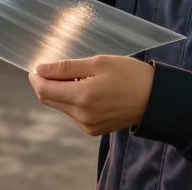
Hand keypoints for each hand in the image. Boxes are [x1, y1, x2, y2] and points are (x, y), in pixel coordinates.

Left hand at [28, 55, 153, 135]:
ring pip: (60, 106)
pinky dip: (71, 99)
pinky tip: (86, 88)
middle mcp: (82, 115)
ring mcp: (87, 125)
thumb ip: (66, 67)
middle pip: (49, 99)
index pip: (44, 90)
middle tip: (53, 67)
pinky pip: (72, 113)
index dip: (36, 77)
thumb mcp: (98, 63)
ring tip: (78, 76)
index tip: (36, 66)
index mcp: (83, 96)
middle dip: (45, 83)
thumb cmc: (130, 75)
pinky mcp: (93, 130)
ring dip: (60, 90)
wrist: (155, 99)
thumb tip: (40, 69)